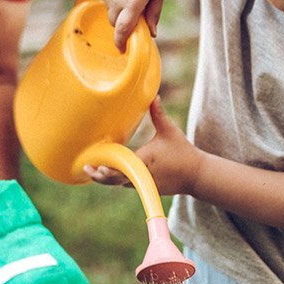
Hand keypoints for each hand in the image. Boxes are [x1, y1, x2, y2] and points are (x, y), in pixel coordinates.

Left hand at [85, 96, 202, 195]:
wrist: (197, 175)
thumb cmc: (183, 151)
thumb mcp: (169, 130)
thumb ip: (158, 114)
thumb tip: (154, 95)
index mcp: (145, 160)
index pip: (123, 167)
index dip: (108, 169)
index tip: (96, 166)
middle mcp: (142, 175)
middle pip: (116, 180)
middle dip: (100, 177)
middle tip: (86, 169)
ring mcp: (144, 184)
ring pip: (120, 183)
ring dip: (107, 179)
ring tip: (91, 171)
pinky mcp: (147, 188)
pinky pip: (128, 184)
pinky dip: (118, 180)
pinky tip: (107, 174)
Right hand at [97, 0, 165, 49]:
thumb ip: (154, 15)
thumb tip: (152, 34)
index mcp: (133, 4)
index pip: (123, 30)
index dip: (121, 43)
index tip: (123, 51)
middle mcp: (116, 0)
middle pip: (115, 24)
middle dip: (124, 25)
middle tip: (135, 17)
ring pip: (111, 12)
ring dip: (119, 11)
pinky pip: (106, 0)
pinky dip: (114, 0)